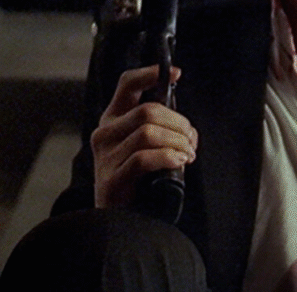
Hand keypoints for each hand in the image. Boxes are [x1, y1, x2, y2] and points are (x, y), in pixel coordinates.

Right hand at [91, 65, 197, 208]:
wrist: (119, 222)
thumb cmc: (137, 182)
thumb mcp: (144, 147)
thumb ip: (160, 129)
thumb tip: (187, 127)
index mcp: (112, 120)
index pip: (126, 84)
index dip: (151, 74)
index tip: (176, 74)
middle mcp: (104, 134)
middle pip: (148, 110)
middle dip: (179, 123)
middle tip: (191, 140)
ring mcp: (106, 157)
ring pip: (149, 132)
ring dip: (177, 141)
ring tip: (187, 154)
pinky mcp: (112, 179)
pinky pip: (145, 158)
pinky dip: (168, 157)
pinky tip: (179, 162)